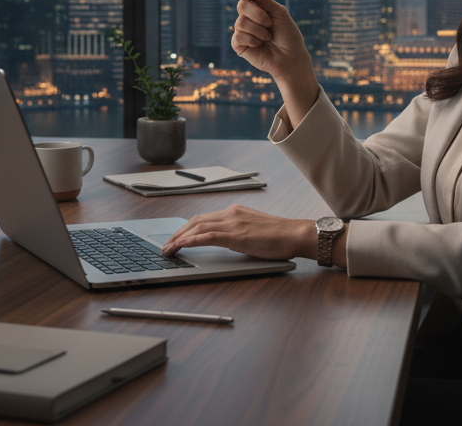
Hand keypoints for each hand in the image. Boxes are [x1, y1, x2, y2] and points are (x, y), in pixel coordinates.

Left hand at [162, 204, 314, 260]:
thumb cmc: (280, 236)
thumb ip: (238, 233)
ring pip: (198, 227)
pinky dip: (192, 240)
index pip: (203, 218)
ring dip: (179, 239)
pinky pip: (208, 236)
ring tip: (168, 249)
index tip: (175, 239)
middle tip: (166, 246)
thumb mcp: (253, 231)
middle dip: (177, 234)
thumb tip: (225, 241)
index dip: (186, 229)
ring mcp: (233, 223)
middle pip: (196, 221)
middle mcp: (231, 213)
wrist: (295, 234)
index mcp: (235, 212)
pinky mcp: (236, 235)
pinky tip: (182, 245)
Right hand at [225, 0, 310, 79]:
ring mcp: (241, 29)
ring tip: (268, 37)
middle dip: (259, 15)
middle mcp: (246, 14)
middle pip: (242, 5)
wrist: (291, 57)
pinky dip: (253, 40)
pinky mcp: (238, 44)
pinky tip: (259, 44)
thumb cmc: (287, 34)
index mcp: (256, 4)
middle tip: (270, 24)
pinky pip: (238, 36)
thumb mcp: (279, 12)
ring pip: (241, 22)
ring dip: (259, 30)